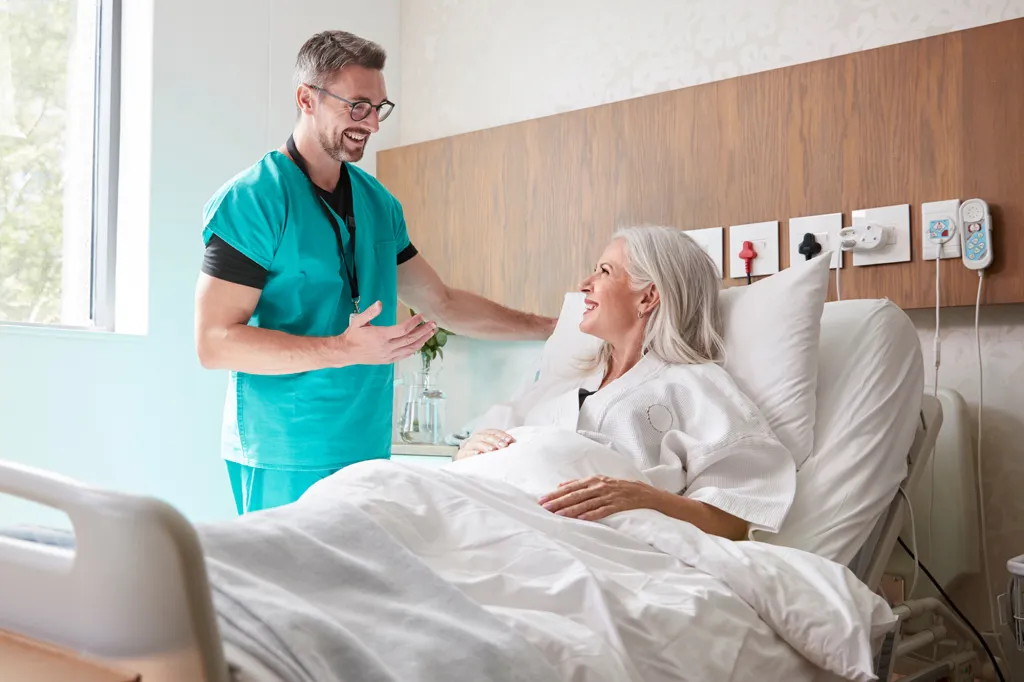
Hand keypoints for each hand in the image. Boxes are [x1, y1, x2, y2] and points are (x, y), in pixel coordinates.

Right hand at [332, 301, 436, 365]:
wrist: (346, 352)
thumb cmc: (353, 334)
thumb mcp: (359, 320)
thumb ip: (370, 312)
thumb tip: (380, 303)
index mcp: (381, 336)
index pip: (403, 329)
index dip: (414, 323)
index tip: (421, 316)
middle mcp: (387, 347)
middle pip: (410, 339)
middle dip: (423, 331)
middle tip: (433, 324)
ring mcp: (388, 355)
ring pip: (410, 349)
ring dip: (422, 340)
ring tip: (431, 333)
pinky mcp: (388, 360)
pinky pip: (404, 355)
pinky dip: (414, 349)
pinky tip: (420, 344)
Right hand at [454, 429, 515, 460]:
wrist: (465, 466)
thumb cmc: (482, 458)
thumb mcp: (491, 451)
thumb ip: (499, 446)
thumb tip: (512, 444)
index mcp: (483, 435)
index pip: (493, 432)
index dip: (501, 435)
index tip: (509, 440)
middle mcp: (475, 439)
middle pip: (485, 436)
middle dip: (495, 440)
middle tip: (503, 446)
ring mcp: (467, 446)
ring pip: (476, 443)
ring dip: (485, 446)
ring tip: (492, 450)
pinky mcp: (461, 455)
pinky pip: (467, 452)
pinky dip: (472, 452)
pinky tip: (478, 454)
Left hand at [538, 476, 658, 520]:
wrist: (642, 491)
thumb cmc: (616, 487)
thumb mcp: (598, 481)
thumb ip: (579, 483)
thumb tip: (559, 485)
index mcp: (593, 480)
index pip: (570, 487)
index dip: (556, 494)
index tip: (542, 500)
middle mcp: (599, 487)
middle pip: (575, 495)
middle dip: (559, 502)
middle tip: (545, 507)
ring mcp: (608, 496)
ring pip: (586, 503)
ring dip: (571, 510)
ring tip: (558, 515)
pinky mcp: (617, 505)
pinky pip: (603, 510)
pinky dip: (592, 514)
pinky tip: (582, 518)